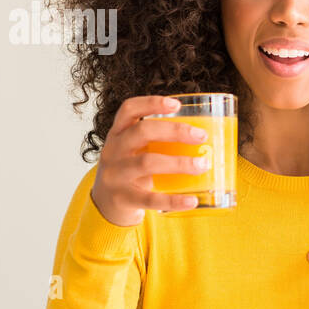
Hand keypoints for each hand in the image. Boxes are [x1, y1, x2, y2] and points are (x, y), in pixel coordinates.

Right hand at [89, 95, 211, 226]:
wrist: (104, 205)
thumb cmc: (130, 172)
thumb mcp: (134, 151)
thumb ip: (158, 143)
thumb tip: (203, 141)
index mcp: (118, 134)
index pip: (129, 110)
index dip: (151, 103)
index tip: (177, 104)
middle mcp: (113, 151)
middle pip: (142, 132)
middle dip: (175, 131)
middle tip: (201, 136)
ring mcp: (115, 175)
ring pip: (147, 163)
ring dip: (179, 163)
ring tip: (203, 165)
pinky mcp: (122, 198)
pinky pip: (150, 199)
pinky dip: (174, 200)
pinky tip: (192, 200)